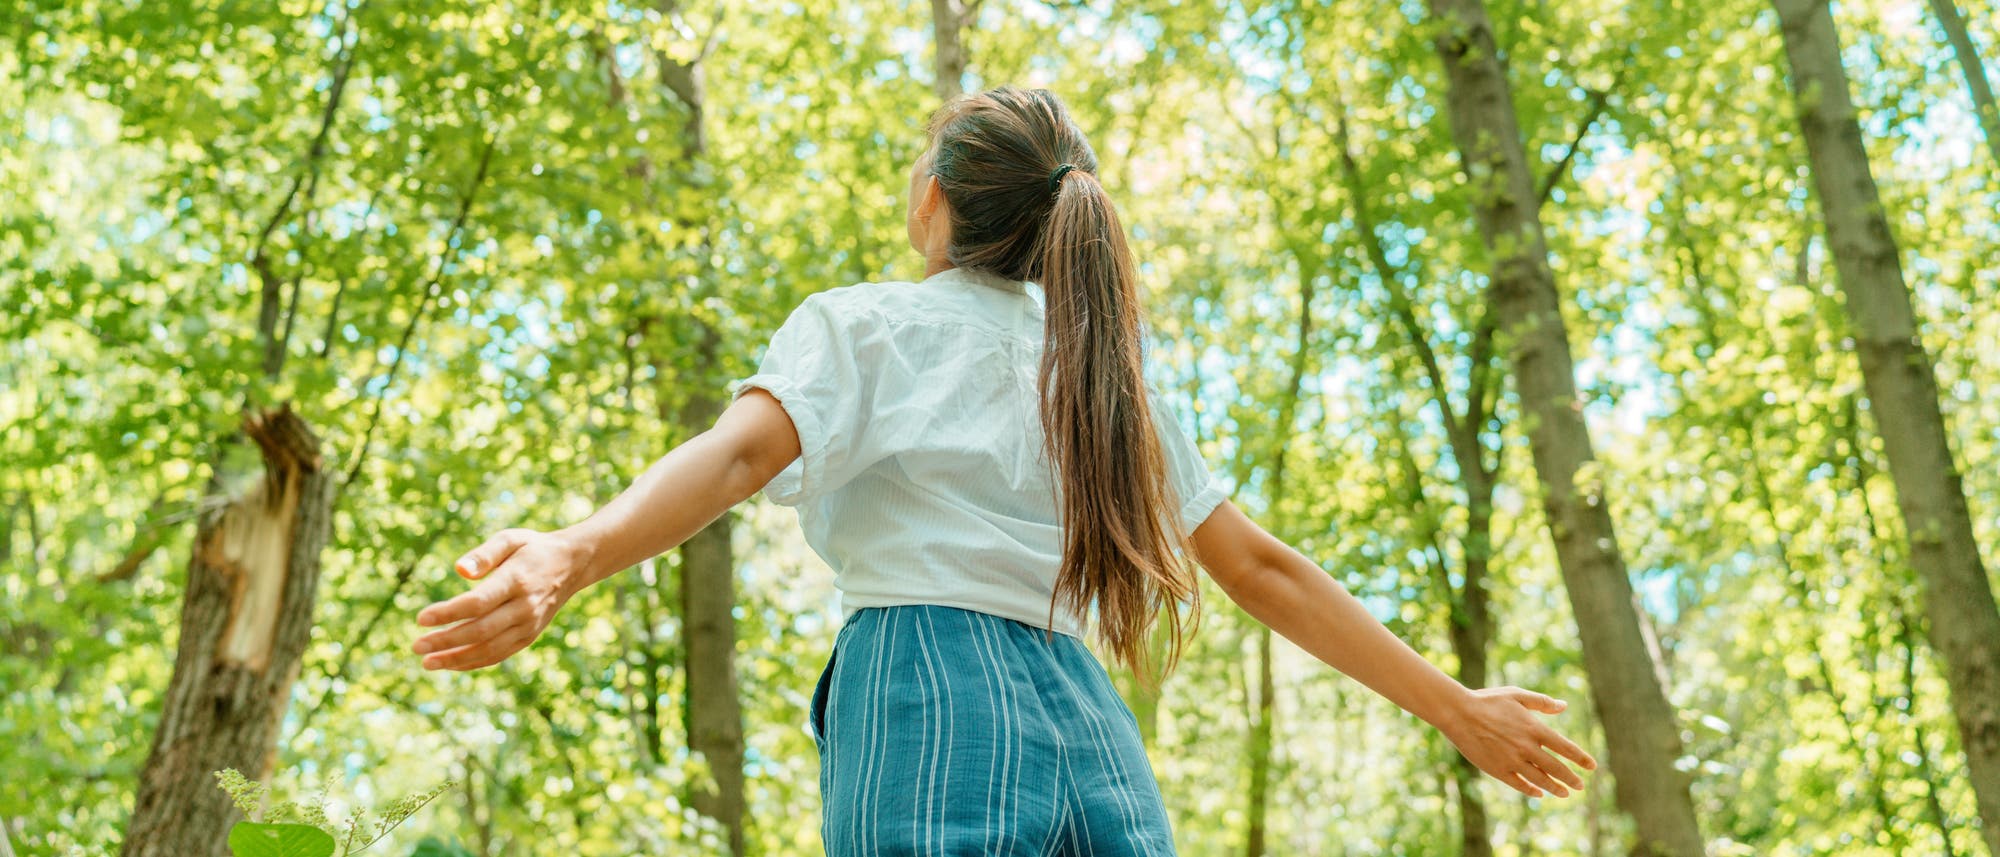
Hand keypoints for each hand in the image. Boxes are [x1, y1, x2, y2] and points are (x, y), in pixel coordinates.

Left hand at [411, 528, 587, 670]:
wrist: (572, 565)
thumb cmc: (531, 548)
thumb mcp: (510, 539)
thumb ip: (484, 553)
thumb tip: (458, 570)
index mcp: (517, 580)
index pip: (478, 603)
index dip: (448, 613)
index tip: (421, 618)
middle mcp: (525, 607)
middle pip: (480, 630)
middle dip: (446, 641)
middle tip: (417, 646)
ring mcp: (529, 625)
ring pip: (489, 649)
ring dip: (456, 659)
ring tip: (427, 662)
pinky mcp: (529, 637)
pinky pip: (499, 655)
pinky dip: (473, 662)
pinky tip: (450, 663)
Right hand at [1437, 686, 1598, 798]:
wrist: (1458, 713)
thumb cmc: (1487, 701)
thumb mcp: (1516, 695)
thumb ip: (1542, 702)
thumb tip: (1563, 706)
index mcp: (1534, 728)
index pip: (1566, 748)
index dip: (1581, 758)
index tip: (1592, 767)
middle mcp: (1527, 748)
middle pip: (1556, 768)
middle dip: (1571, 779)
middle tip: (1580, 786)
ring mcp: (1512, 761)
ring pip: (1540, 780)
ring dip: (1555, 788)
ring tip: (1564, 794)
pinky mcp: (1498, 770)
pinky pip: (1519, 785)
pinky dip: (1531, 790)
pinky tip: (1538, 793)